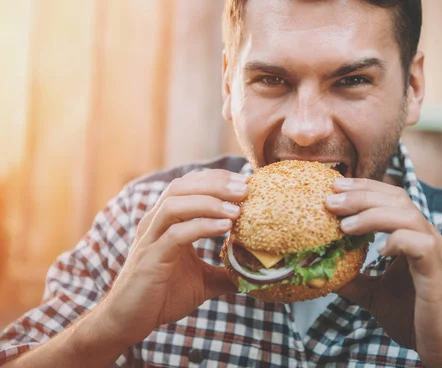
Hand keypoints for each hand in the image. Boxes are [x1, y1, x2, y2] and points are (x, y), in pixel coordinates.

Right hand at [99, 170, 247, 345]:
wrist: (128, 322)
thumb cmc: (162, 297)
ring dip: (209, 202)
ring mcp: (150, 239)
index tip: (244, 182)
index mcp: (166, 221)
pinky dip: (201, 226)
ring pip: (175, 204)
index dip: (216, 179)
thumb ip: (225, 272)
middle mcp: (155, 223)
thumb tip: (254, 273)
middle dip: (216, 183)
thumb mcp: (203, 281)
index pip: (189, 185)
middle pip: (182, 186)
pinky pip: (175, 234)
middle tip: (245, 188)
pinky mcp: (150, 259)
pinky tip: (224, 228)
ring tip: (237, 209)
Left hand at [326, 178, 441, 366]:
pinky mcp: (437, 273)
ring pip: (407, 215)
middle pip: (397, 198)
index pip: (391, 198)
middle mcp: (427, 237)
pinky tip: (379, 250)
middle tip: (331, 198)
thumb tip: (321, 271)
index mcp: (413, 236)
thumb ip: (352, 278)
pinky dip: (398, 241)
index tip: (334, 185)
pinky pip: (420, 245)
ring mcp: (435, 252)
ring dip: (372, 214)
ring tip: (344, 225)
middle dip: (362, 194)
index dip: (363, 188)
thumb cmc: (412, 318)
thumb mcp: (373, 294)